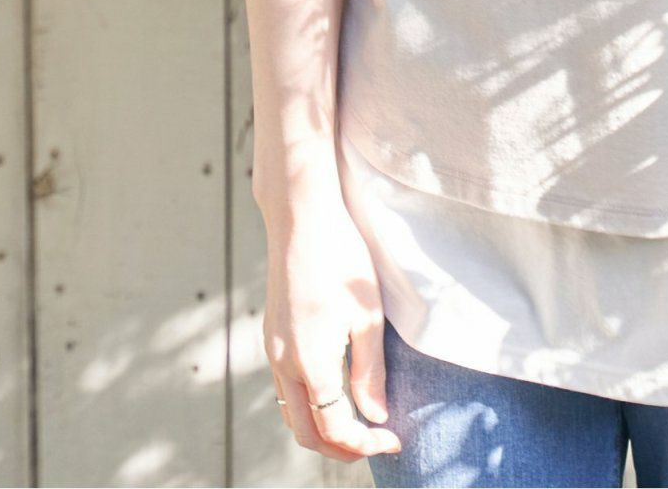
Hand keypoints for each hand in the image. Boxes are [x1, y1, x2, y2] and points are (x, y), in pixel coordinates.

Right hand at [261, 194, 402, 461]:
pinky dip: (309, 405)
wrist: (301, 217)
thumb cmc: (341, 258)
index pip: (334, 430)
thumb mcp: (367, 315)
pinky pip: (286, 388)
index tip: (395, 439)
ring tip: (360, 422)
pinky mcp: (272, 335)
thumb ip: (370, 373)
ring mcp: (274, 350)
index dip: (365, 445)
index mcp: (311, 362)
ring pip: (292, 413)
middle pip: (306, 433)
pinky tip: (336, 391)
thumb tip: (375, 418)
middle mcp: (285, 363)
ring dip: (322, 429)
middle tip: (377, 441)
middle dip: (341, 449)